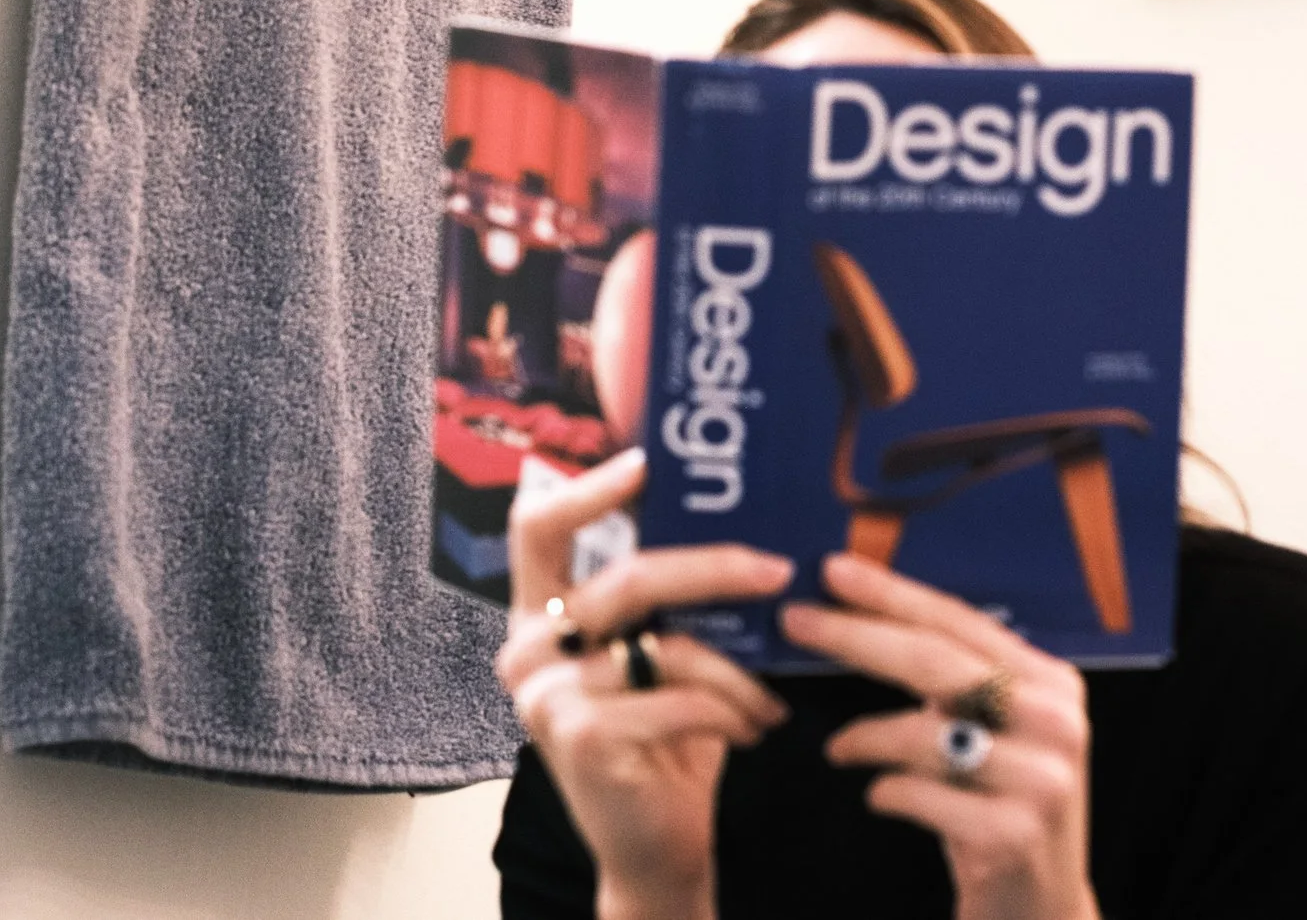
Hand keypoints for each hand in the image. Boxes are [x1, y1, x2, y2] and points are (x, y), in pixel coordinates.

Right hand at [497, 448, 796, 919]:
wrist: (654, 844)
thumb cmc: (665, 738)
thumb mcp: (657, 654)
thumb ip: (665, 598)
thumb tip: (738, 515)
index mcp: (539, 615)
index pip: (538, 528)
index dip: (589, 488)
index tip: (648, 462)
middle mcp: (526, 649)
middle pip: (628, 577)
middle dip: (716, 568)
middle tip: (780, 570)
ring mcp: (546, 696)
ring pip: (670, 647)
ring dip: (739, 673)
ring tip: (771, 696)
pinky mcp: (580, 738)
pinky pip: (681, 699)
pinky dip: (731, 712)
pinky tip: (752, 730)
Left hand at [783, 555, 1100, 919]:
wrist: (1040, 909)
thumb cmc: (998, 805)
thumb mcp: (995, 732)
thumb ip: (955, 681)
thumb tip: (864, 615)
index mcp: (1052, 681)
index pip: (961, 622)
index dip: (893, 594)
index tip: (833, 570)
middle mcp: (1057, 721)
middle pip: (939, 664)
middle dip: (858, 637)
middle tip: (798, 622)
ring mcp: (1041, 779)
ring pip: (926, 733)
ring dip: (865, 737)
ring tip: (839, 747)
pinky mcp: (1014, 834)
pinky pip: (922, 795)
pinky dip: (886, 791)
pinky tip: (878, 796)